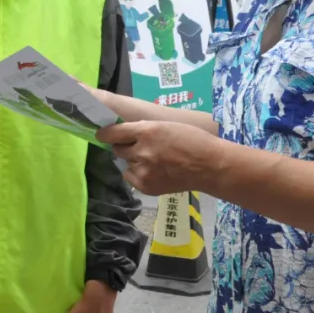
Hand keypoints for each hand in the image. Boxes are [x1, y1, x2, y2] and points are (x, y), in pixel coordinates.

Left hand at [95, 120, 222, 195]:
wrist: (209, 166)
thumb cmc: (191, 140)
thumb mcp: (164, 126)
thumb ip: (143, 130)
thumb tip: (123, 135)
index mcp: (146, 131)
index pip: (113, 133)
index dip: (106, 134)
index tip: (103, 134)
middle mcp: (141, 151)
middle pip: (117, 149)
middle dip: (124, 147)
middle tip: (137, 147)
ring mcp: (143, 171)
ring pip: (125, 164)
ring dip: (133, 161)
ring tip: (151, 160)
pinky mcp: (146, 186)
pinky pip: (131, 177)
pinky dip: (137, 174)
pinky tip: (153, 171)